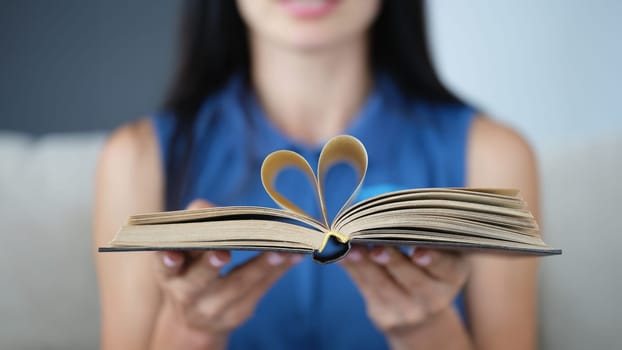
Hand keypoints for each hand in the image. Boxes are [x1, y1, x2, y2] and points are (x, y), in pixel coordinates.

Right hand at [155, 199, 302, 347]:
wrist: (192, 320)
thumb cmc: (188, 268)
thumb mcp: (181, 250)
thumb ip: (193, 226)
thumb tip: (214, 208)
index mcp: (169, 274)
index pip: (165, 268)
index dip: (168, 262)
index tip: (173, 255)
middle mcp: (187, 294)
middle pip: (198, 282)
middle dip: (210, 266)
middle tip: (222, 253)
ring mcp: (213, 307)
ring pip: (238, 285)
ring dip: (260, 266)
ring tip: (280, 251)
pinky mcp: (238, 312)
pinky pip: (260, 289)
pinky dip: (278, 270)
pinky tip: (293, 255)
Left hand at [340, 246, 468, 342]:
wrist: (423, 319)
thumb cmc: (428, 271)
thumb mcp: (440, 256)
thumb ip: (423, 234)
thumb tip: (389, 203)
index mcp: (453, 275)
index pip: (446, 266)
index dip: (434, 259)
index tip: (420, 251)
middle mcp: (435, 297)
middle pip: (413, 278)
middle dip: (394, 261)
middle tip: (378, 247)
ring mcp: (409, 311)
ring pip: (383, 284)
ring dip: (365, 264)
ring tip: (352, 248)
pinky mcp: (386, 317)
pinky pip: (366, 289)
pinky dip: (352, 269)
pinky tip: (341, 254)